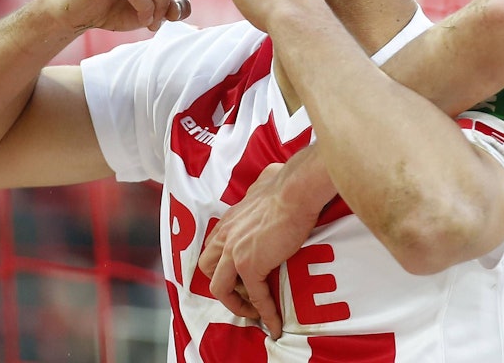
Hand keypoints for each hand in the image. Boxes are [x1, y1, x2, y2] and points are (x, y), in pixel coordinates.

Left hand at [199, 163, 320, 338]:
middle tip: (244, 291)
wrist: (297, 190)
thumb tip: (271, 178)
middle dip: (222, 282)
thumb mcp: (265, 182)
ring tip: (254, 312)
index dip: (222, 262)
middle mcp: (226, 235)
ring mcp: (234, 252)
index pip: (214, 245)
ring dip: (235, 303)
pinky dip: (265, 314)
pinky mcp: (250, 266)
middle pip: (207, 267)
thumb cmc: (288, 182)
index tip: (239, 272)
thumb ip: (261, 189)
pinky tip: (275, 325)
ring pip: (219, 288)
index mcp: (230, 218)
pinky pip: (255, 297)